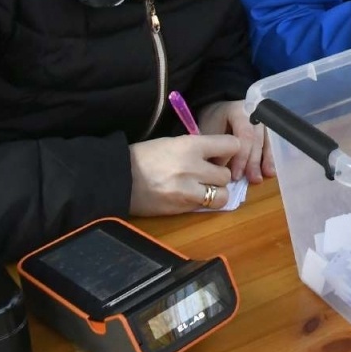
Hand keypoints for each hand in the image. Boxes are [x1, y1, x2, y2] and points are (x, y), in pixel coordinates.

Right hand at [126, 135, 246, 216]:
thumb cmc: (144, 157)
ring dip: (216, 193)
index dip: (230, 151)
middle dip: (220, 175)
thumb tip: (217, 156)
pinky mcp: (182, 208)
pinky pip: (205, 207)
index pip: (232, 145)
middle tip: (208, 174)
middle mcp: (194, 166)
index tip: (222, 154)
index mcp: (191, 145)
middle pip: (227, 174)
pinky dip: (202, 204)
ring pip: (222, 195)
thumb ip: (197, 148)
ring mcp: (188, 190)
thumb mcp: (172, 143)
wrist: (118, 179)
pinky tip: (190, 197)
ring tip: (203, 189)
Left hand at [196, 100, 273, 183]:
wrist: (218, 110)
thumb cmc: (212, 122)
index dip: (242, 156)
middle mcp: (255, 114)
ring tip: (264, 176)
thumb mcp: (210, 131)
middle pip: (257, 139)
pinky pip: (271, 143)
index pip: (244, 134)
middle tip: (252, 179)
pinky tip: (270, 171)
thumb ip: (217, 148)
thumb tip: (223, 170)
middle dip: (254, 161)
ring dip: (266, 160)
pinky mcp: (266, 128)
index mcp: (238, 111)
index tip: (236, 175)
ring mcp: (262, 120)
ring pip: (267, 141)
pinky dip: (270, 158)